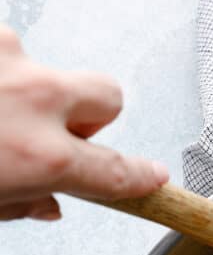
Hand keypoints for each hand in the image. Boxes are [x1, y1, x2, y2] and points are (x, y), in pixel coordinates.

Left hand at [0, 24, 167, 221]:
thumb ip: (22, 200)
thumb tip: (42, 198)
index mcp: (43, 157)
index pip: (115, 172)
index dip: (140, 177)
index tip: (155, 176)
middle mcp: (36, 99)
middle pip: (107, 96)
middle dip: (93, 117)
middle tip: (60, 134)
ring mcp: (10, 57)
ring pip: (50, 73)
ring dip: (33, 93)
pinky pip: (9, 53)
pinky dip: (1, 75)